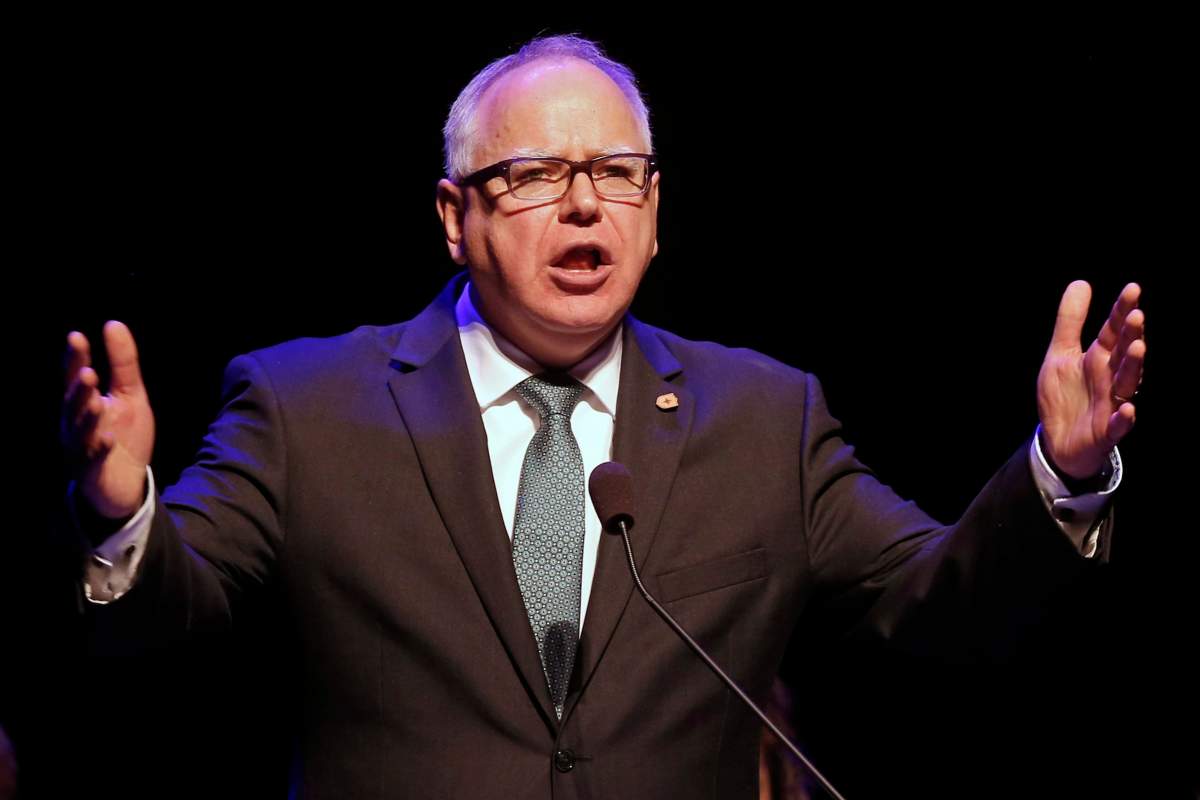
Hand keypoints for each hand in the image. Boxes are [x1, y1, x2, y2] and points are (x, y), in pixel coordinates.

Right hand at [61, 321, 154, 518]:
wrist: (125, 481)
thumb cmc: (122, 433)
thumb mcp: (129, 394)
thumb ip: (123, 363)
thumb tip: (113, 324)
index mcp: (84, 402)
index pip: (76, 377)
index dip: (75, 359)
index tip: (76, 337)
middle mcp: (76, 423)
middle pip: (74, 404)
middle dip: (79, 390)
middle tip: (88, 372)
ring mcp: (82, 448)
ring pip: (80, 432)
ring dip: (87, 419)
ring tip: (96, 403)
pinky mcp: (93, 471)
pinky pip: (94, 460)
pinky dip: (100, 449)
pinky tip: (109, 439)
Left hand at [1037, 281, 1144, 479]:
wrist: (1057, 440)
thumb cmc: (1065, 396)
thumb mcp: (1060, 354)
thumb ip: (1070, 321)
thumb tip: (1081, 282)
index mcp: (1099, 358)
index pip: (1114, 331)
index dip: (1122, 311)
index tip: (1132, 288)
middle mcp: (1110, 378)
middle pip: (1124, 354)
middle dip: (1131, 335)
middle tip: (1135, 315)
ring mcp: (1111, 404)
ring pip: (1127, 384)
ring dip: (1134, 367)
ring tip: (1138, 347)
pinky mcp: (1106, 431)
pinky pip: (1118, 425)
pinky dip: (1123, 418)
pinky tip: (1126, 408)